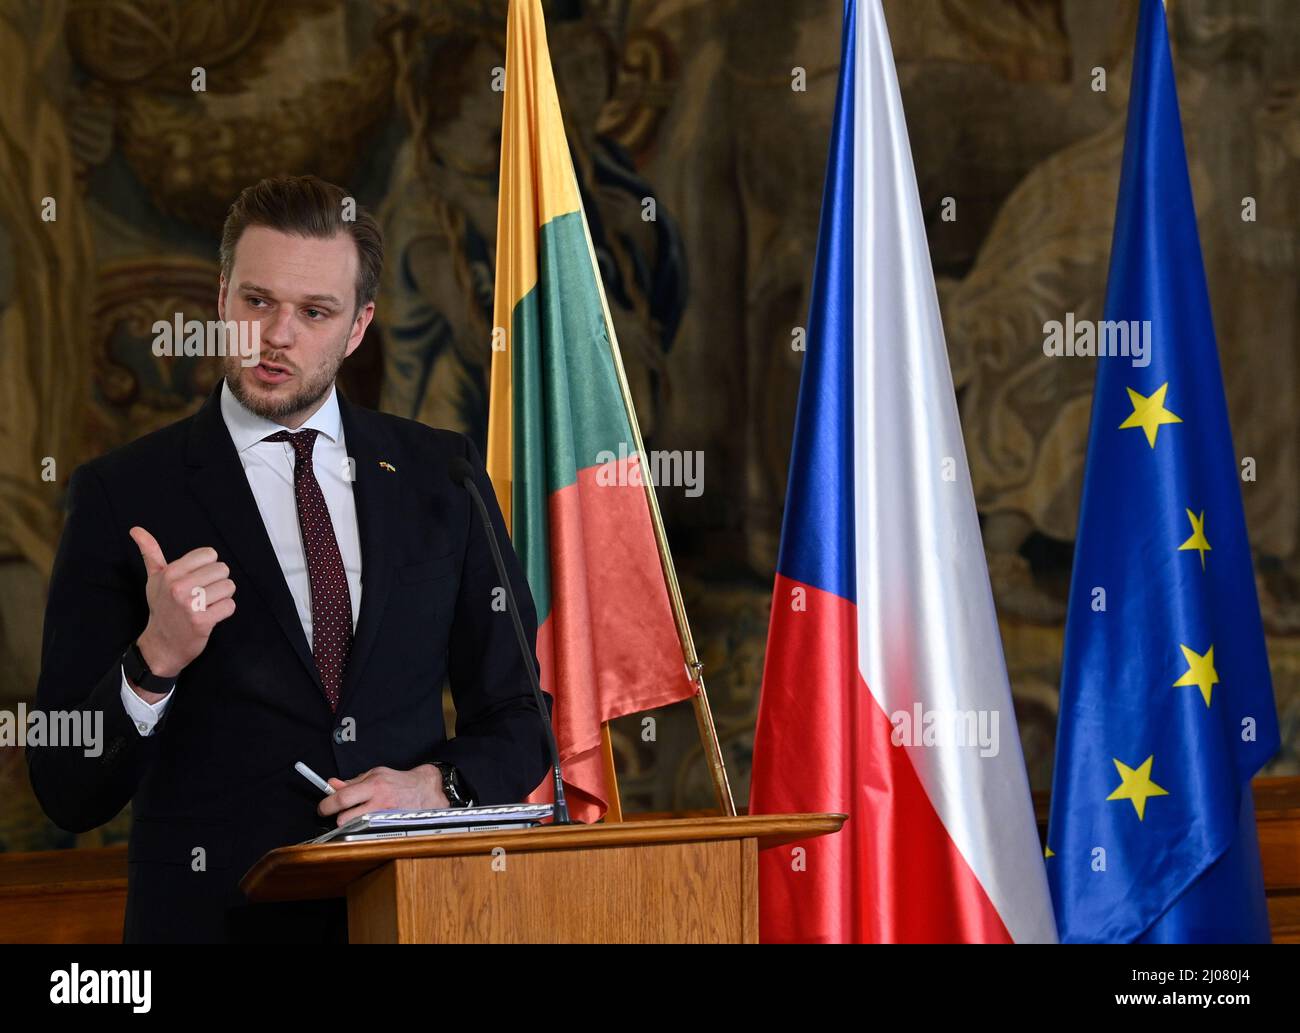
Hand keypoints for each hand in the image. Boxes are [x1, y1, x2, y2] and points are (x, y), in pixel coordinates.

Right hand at [130, 527, 236, 688]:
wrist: (161, 644)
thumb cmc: (162, 607)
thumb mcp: (154, 579)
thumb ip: (150, 553)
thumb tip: (135, 529)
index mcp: (170, 573)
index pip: (209, 554)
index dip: (207, 567)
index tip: (196, 579)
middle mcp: (178, 587)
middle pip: (222, 569)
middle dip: (216, 582)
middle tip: (201, 595)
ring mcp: (190, 605)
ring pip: (229, 587)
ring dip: (221, 597)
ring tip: (205, 605)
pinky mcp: (202, 622)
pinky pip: (230, 606)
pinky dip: (224, 611)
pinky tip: (209, 616)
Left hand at [318, 765, 449, 825]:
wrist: (424, 790)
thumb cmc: (398, 781)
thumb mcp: (375, 774)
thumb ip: (352, 782)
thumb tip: (331, 785)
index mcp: (373, 785)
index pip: (342, 798)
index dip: (326, 805)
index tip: (322, 808)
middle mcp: (379, 802)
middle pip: (344, 818)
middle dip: (337, 817)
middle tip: (339, 813)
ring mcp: (384, 817)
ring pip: (354, 828)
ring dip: (350, 824)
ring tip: (355, 816)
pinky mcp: (389, 827)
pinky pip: (366, 831)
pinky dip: (363, 828)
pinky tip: (367, 821)